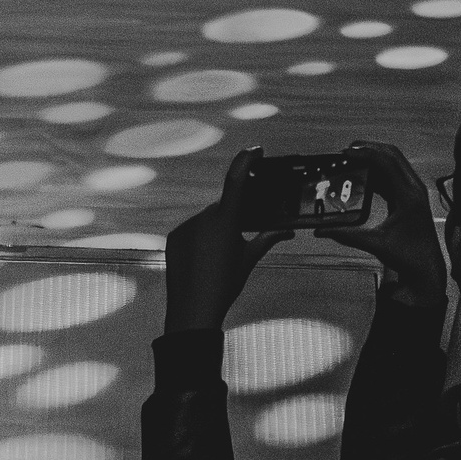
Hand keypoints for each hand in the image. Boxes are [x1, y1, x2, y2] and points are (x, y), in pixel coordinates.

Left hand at [163, 148, 291, 333]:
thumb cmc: (225, 285)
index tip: (255, 150)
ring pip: (207, 222)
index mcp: (225, 221)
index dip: (246, 161)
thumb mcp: (248, 261)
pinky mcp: (174, 235)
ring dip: (215, 233)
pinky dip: (200, 241)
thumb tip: (285, 230)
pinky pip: (192, 231)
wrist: (192, 309)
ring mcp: (187, 225)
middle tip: (238, 242)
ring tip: (218, 260)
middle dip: (233, 219)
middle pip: (224, 209)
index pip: (237, 181)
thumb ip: (266, 239)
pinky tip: (203, 262)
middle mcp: (204, 218)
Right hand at [318, 144, 446, 313]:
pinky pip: (395, 171)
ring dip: (374, 155)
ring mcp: (415, 191)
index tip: (346, 152)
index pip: (387, 163)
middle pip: (392, 154)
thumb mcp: (375, 245)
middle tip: (348, 151)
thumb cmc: (408, 258)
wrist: (427, 270)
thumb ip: (347, 236)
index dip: (365, 153)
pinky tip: (364, 174)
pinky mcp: (411, 195)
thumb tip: (322, 231)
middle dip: (369, 147)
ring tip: (353, 158)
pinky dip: (379, 167)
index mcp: (409, 198)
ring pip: (395, 160)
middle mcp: (415, 190)